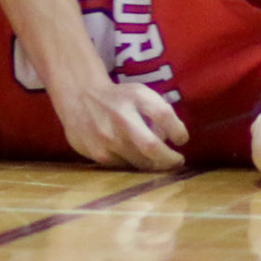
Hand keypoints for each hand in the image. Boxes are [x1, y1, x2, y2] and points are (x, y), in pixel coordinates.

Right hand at [50, 78, 188, 170]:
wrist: (79, 97)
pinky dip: (132, 163)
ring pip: (140, 162)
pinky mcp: (98, 154)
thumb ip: (159, 112)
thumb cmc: (118, 98)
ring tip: (154, 157)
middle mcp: (120, 117)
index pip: (163, 115)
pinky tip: (129, 153)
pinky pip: (124, 166)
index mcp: (135, 97)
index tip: (181, 140)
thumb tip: (173, 140)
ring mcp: (107, 138)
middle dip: (169, 159)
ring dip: (153, 163)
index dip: (178, 131)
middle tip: (177, 161)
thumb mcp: (140, 94)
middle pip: (152, 146)